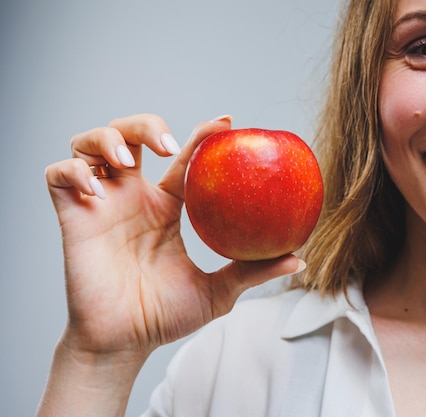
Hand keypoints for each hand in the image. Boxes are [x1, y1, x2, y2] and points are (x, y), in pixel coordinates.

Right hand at [44, 114, 300, 357]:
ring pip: (91, 143)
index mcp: (166, 208)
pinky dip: (74, 171)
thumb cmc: (166, 316)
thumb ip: (252, 271)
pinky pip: (59, 176)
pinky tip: (97, 191)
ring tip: (130, 163)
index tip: (227, 122)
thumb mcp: (218, 291)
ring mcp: (101, 204)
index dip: (201, 135)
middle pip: (131, 135)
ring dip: (107, 139)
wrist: (125, 344)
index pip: (182, 158)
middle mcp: (134, 198)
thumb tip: (298, 259)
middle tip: (168, 145)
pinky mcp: (73, 217)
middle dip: (145, 125)